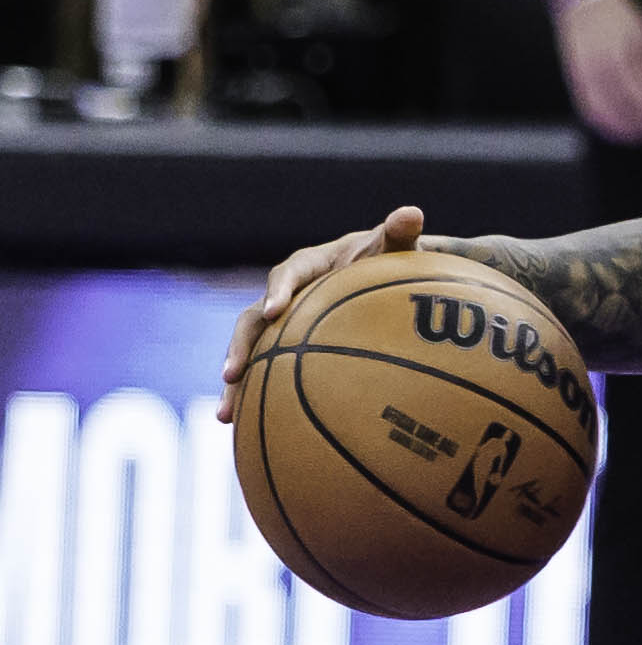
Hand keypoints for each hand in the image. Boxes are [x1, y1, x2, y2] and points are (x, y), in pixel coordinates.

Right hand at [220, 204, 424, 419]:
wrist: (374, 274)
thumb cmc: (385, 258)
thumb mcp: (392, 247)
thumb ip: (398, 233)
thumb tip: (412, 213)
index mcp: (306, 265)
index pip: (286, 274)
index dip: (278, 292)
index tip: (274, 311)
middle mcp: (284, 294)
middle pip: (252, 320)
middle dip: (240, 347)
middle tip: (231, 374)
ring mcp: (280, 323)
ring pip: (250, 352)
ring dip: (236, 382)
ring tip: (225, 415)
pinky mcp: (284, 346)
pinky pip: (264, 371)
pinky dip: (254, 398)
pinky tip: (244, 431)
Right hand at [551, 0, 641, 142]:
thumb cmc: (619, 16)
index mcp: (621, 53)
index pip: (641, 95)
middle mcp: (599, 65)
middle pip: (622, 108)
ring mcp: (583, 72)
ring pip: (602, 113)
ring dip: (623, 130)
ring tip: (641, 136)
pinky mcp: (574, 77)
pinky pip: (586, 107)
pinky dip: (601, 124)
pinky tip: (616, 129)